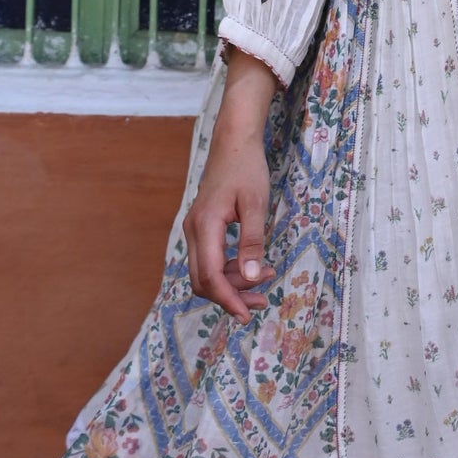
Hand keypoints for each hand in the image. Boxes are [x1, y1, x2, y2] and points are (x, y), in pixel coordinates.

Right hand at [183, 46, 280, 323]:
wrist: (233, 142)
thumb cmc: (247, 169)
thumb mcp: (256, 204)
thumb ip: (252, 242)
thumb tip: (252, 278)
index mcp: (205, 226)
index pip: (210, 275)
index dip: (227, 300)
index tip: (246, 315)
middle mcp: (193, 231)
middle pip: (203, 280)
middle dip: (230, 296)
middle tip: (261, 302)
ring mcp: (195, 229)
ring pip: (206, 271)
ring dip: (231, 284)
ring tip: (264, 284)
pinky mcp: (202, 228)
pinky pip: (210, 259)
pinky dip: (229, 269)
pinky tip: (253, 268)